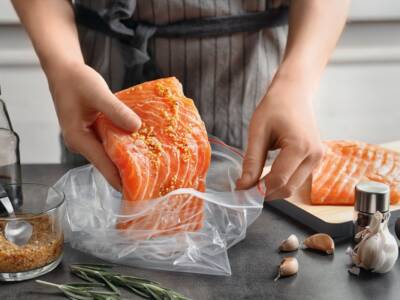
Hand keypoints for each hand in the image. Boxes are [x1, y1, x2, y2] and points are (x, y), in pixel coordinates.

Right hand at [47, 63, 140, 189]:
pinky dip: (123, 144)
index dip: (121, 180)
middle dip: (127, 171)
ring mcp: (87, 138)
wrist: (64, 70)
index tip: (137, 192)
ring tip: (149, 164)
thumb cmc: (76, 80)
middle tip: (151, 179)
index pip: (104, 166)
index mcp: (79, 139)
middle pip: (107, 163)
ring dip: (126, 157)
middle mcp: (82, 143)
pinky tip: (139, 143)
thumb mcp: (98, 93)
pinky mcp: (92, 131)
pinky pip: (110, 142)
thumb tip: (136, 127)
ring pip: (109, 152)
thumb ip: (116, 111)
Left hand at [236, 74, 323, 199]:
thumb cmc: (275, 106)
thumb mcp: (257, 131)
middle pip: (288, 188)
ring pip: (293, 186)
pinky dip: (282, 181)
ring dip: (274, 189)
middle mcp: (314, 155)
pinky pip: (298, 178)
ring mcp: (318, 158)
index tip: (241, 189)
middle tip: (245, 189)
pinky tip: (267, 175)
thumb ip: (251, 160)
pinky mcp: (315, 159)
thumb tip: (243, 185)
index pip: (278, 179)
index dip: (258, 189)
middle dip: (266, 192)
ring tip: (254, 182)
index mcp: (300, 147)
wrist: (294, 93)